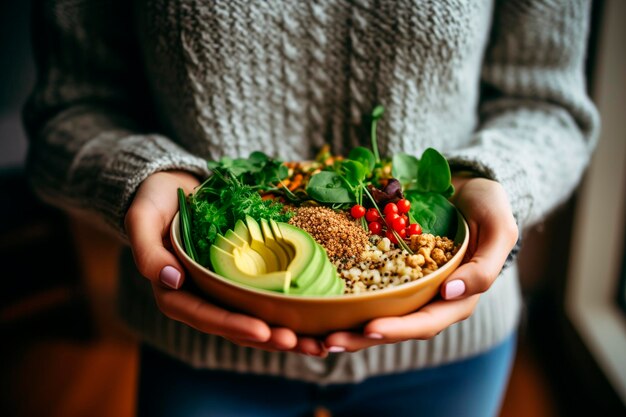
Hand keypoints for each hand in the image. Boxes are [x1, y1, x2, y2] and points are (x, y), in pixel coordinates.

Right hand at [125, 171, 326, 355]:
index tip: (262, 331)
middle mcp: (201, 296)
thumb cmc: (153, 201)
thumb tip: (171, 280)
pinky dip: (288, 309)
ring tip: (317, 343)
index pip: (205, 316)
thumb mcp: (142, 220)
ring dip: (285, 333)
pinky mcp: (242, 275)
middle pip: (236, 327)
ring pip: (255, 318)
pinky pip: (265, 297)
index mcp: (175, 292)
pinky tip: (315, 317)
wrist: (174, 184)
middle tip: (301, 343)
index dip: (233, 326)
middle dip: (268, 338)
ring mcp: (224, 288)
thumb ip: (148, 251)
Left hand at [323, 177, 518, 351]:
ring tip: (317, 334)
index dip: (399, 329)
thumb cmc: (490, 207)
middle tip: (329, 341)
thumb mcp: (499, 230)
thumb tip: (452, 293)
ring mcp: (408, 284)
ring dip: (349, 326)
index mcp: (458, 297)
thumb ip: (485, 265)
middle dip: (362, 337)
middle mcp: (430, 297)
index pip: (426, 321)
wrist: (469, 185)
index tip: (370, 329)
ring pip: (377, 312)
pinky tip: (322, 302)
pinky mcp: (391, 267)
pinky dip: (347, 297)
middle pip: (395, 326)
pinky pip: (368, 286)